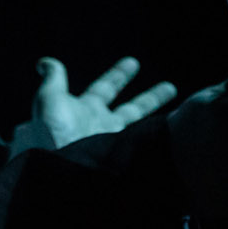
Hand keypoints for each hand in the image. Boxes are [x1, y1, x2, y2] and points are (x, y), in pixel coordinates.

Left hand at [33, 56, 177, 147]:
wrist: (57, 166)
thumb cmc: (51, 131)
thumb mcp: (50, 98)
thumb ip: (54, 78)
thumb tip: (44, 62)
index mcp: (86, 109)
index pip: (106, 88)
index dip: (118, 74)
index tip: (133, 62)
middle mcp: (102, 127)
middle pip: (132, 109)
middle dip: (151, 98)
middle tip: (170, 87)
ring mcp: (112, 144)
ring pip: (142, 127)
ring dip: (160, 119)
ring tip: (183, 111)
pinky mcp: (122, 158)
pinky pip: (145, 146)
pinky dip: (160, 139)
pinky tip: (177, 134)